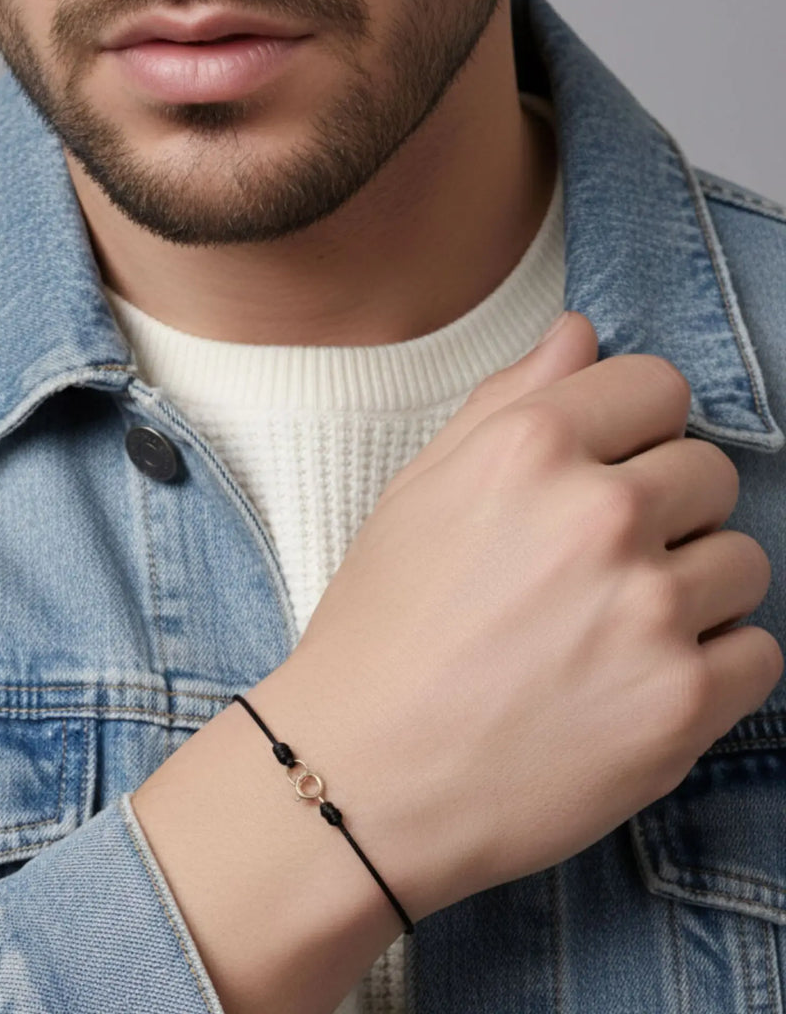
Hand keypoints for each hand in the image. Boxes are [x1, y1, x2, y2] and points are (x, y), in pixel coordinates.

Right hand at [244, 309, 781, 922]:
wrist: (362, 773)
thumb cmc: (379, 632)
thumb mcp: (417, 495)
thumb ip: (504, 402)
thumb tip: (579, 334)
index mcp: (528, 448)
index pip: (657, 385)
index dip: (634, 429)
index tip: (610, 470)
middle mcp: (597, 514)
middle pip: (710, 472)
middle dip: (665, 512)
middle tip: (594, 570)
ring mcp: (647, 609)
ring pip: (742, 562)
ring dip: (690, 592)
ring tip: (611, 634)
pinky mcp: (683, 702)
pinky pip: (758, 653)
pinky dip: (709, 669)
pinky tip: (633, 684)